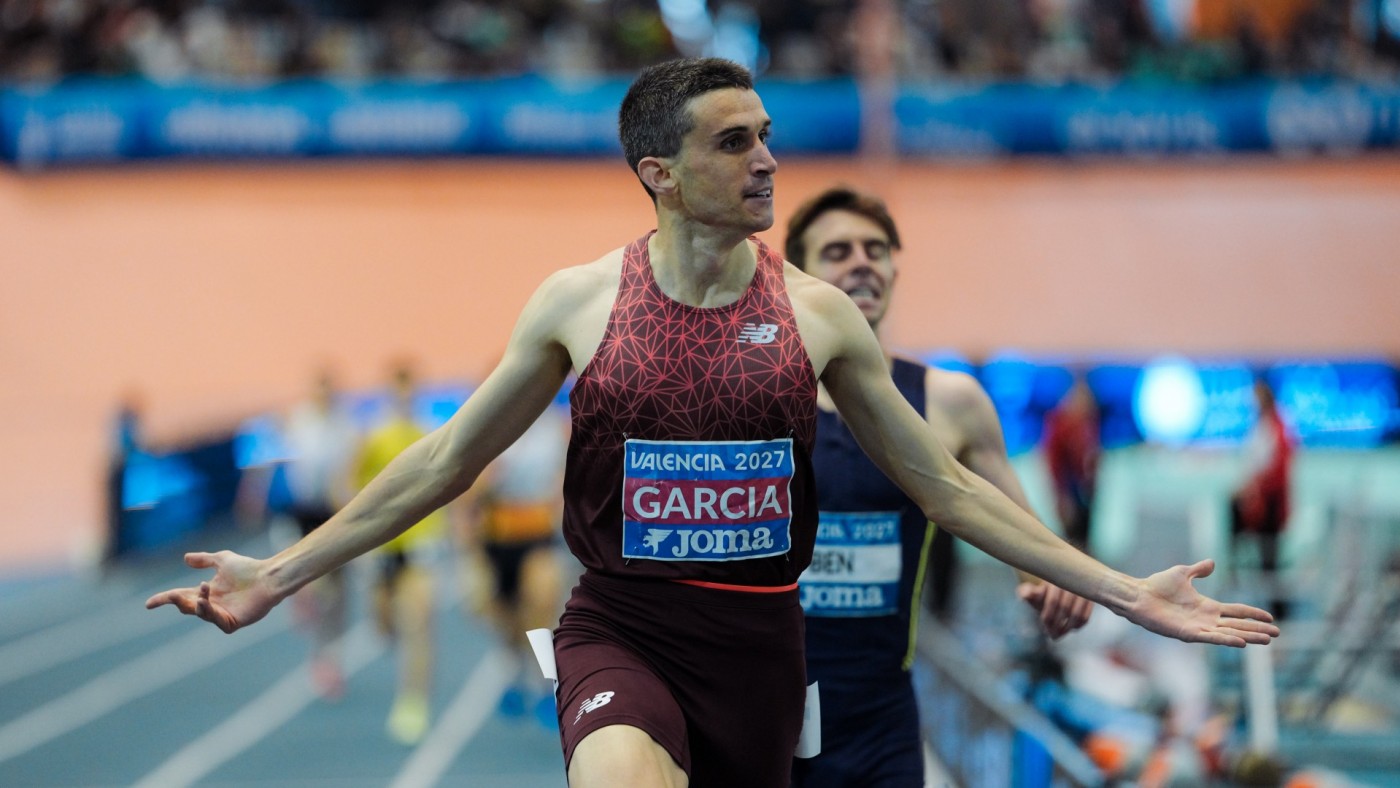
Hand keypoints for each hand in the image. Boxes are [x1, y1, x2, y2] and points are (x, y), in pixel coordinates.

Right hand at [144, 551, 278, 633]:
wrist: (268, 577)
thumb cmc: (249, 568)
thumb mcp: (222, 560)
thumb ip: (204, 559)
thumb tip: (185, 558)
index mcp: (206, 591)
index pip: (180, 596)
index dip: (164, 599)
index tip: (148, 604)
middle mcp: (211, 604)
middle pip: (186, 606)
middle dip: (177, 600)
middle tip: (173, 595)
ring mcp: (221, 614)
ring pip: (199, 613)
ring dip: (197, 603)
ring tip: (203, 590)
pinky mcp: (232, 622)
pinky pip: (215, 621)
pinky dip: (208, 612)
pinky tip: (205, 601)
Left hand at [1016, 581, 1093, 638]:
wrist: (1058, 589)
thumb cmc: (1043, 594)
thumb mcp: (1033, 593)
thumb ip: (1026, 592)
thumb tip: (1025, 594)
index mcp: (1055, 580)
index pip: (1053, 601)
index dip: (1048, 617)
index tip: (1044, 628)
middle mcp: (1070, 583)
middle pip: (1065, 609)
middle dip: (1057, 625)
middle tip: (1052, 636)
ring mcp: (1083, 591)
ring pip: (1077, 615)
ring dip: (1067, 628)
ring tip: (1059, 635)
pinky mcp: (1091, 599)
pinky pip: (1086, 617)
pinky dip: (1078, 626)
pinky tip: (1070, 629)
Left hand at [1128, 559, 1278, 646]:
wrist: (1138, 594)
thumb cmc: (1157, 586)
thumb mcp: (1182, 573)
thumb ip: (1198, 570)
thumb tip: (1212, 563)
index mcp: (1207, 607)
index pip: (1236, 611)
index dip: (1252, 614)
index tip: (1270, 618)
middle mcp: (1206, 619)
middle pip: (1237, 625)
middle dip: (1257, 630)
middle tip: (1277, 634)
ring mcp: (1197, 628)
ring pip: (1228, 634)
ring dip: (1247, 637)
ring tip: (1265, 640)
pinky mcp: (1187, 634)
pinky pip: (1210, 638)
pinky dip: (1225, 640)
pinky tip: (1241, 642)